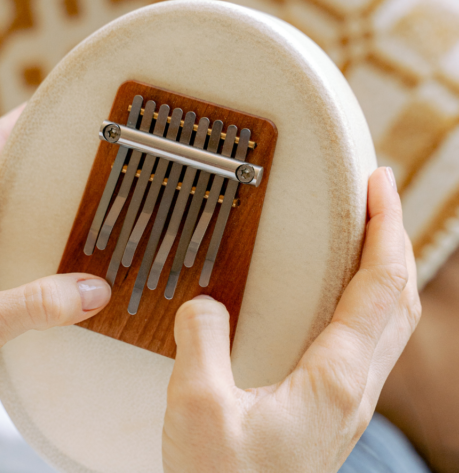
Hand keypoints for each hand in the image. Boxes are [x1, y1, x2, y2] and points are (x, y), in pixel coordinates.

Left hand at [0, 105, 110, 463]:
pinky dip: (42, 244)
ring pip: (10, 212)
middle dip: (45, 158)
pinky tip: (72, 258)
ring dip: (46, 202)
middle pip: (4, 174)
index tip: (64, 105)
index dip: (23, 121)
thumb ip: (33, 305)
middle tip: (95, 153)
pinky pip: (13, 250)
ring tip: (95, 200)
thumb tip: (96, 288)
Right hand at [162, 167, 420, 471]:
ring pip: (388, 323)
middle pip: (398, 301)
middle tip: (379, 201)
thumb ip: (202, 343)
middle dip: (394, 242)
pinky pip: (366, 343)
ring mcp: (346, 402)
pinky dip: (366, 304)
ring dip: (385, 272)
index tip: (379, 186)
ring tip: (365, 239)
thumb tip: (204, 305)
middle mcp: (352, 388)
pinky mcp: (330, 411)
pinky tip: (338, 302)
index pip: (379, 287)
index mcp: (333, 378)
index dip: (385, 230)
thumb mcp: (199, 407)